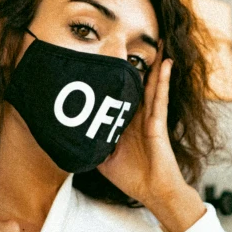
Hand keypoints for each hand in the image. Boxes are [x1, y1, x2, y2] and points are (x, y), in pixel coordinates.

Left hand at [97, 45, 184, 205]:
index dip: (115, 76)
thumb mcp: (103, 158)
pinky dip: (163, 80)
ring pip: (151, 85)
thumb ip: (90, 144)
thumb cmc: (131, 177)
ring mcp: (150, 118)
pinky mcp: (158, 124)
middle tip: (135, 39)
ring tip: (159, 42)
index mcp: (126, 122)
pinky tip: (165, 64)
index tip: (108, 57)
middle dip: (137, 62)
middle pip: (137, 83)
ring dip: (154, 64)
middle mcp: (139, 116)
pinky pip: (161, 98)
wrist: (153, 193)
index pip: (120, 94)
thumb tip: (67, 137)